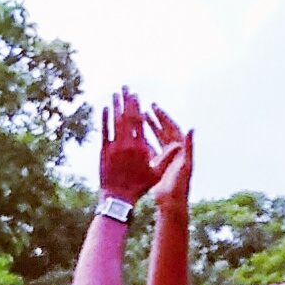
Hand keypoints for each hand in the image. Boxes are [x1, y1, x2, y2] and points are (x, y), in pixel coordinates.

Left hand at [99, 88, 161, 202]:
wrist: (118, 196)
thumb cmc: (139, 185)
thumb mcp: (156, 172)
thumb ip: (167, 157)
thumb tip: (180, 146)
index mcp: (139, 146)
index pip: (138, 121)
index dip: (136, 107)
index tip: (136, 96)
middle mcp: (125, 143)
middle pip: (125, 117)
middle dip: (125, 101)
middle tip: (125, 88)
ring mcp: (113, 146)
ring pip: (114, 121)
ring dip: (115, 106)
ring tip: (115, 94)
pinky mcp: (104, 151)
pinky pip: (104, 131)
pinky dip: (104, 119)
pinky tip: (105, 109)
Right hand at [150, 105, 193, 215]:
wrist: (172, 203)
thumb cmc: (179, 186)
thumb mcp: (184, 165)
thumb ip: (188, 146)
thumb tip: (191, 128)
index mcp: (180, 150)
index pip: (172, 128)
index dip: (163, 117)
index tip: (154, 107)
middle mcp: (174, 152)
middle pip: (164, 131)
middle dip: (156, 119)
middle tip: (147, 107)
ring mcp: (166, 158)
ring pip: (157, 139)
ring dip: (150, 128)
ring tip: (141, 117)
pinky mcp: (158, 166)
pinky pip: (150, 149)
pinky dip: (144, 141)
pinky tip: (135, 135)